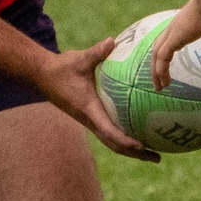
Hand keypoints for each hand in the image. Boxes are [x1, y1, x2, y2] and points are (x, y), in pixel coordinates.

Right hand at [35, 39, 157, 161]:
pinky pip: (109, 132)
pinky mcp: (90, 118)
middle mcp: (90, 120)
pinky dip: (124, 138)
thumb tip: (112, 41)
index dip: (126, 140)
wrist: (42, 75)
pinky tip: (139, 133)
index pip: (109, 130)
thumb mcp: (80, 59)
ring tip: (153, 153)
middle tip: (157, 158)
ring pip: (112, 142)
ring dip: (131, 151)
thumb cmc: (61, 67)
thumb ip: (97, 53)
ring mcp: (90, 121)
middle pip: (115, 144)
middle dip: (136, 154)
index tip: (142, 146)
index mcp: (89, 110)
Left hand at [148, 0, 200, 91]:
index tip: (169, 64)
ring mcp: (173, 31)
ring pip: (157, 54)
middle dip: (156, 64)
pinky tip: (165, 83)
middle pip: (158, 46)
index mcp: (185, 21)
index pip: (170, 38)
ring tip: (160, 87)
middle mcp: (175, 25)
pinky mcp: (175, 38)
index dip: (168, 51)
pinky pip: (163, 58)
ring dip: (156, 72)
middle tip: (159, 80)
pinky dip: (161, 71)